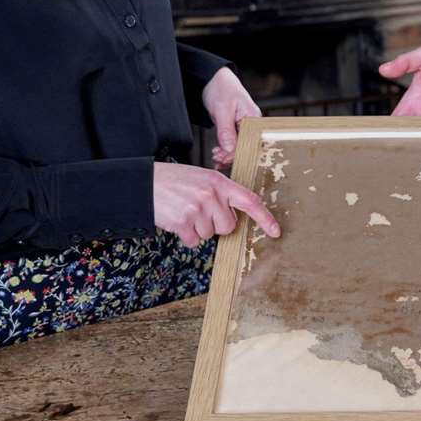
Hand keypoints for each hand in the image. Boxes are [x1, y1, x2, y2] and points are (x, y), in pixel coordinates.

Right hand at [153, 162, 279, 247]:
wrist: (144, 182)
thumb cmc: (175, 181)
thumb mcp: (203, 179)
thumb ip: (221, 194)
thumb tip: (234, 218)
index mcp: (220, 182)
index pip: (250, 201)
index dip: (265, 218)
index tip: (276, 231)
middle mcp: (211, 195)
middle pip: (228, 226)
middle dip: (216, 224)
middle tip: (199, 211)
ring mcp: (197, 209)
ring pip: (209, 235)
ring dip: (197, 228)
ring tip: (184, 211)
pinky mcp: (182, 222)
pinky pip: (194, 241)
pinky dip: (186, 236)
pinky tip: (177, 221)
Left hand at [202, 66, 259, 168]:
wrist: (213, 79)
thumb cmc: (221, 88)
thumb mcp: (222, 110)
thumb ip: (226, 131)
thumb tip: (229, 149)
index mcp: (253, 118)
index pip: (248, 143)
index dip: (235, 153)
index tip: (223, 158)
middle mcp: (252, 123)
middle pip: (245, 146)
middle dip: (231, 155)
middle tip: (217, 159)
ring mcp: (245, 125)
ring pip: (239, 146)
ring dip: (227, 154)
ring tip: (216, 157)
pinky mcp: (237, 127)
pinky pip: (234, 142)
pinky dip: (226, 149)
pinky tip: (219, 154)